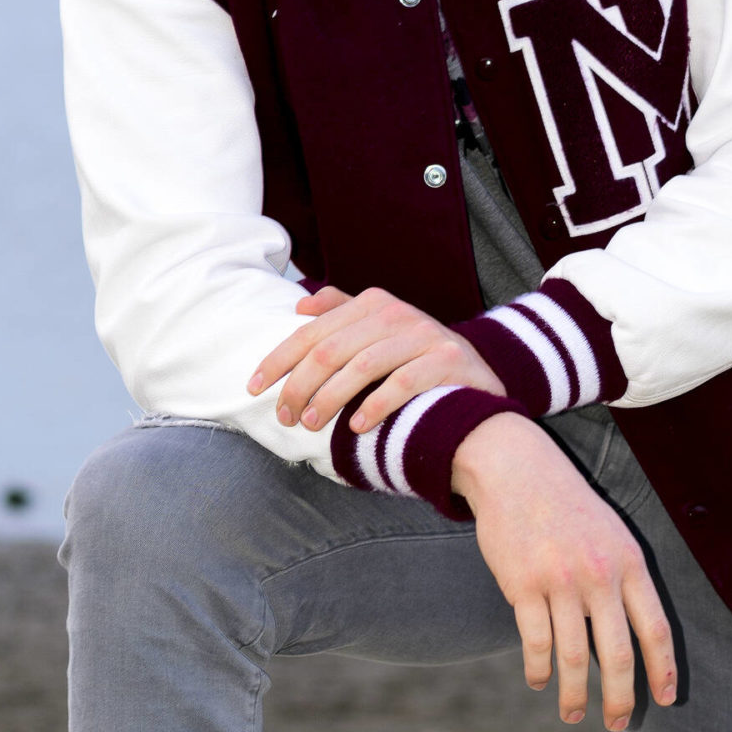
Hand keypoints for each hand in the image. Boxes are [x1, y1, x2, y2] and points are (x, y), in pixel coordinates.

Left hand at [248, 286, 504, 432]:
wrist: (479, 384)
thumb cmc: (417, 362)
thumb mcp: (381, 330)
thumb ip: (343, 313)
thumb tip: (300, 305)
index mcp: (373, 304)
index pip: (312, 331)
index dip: (278, 360)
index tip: (253, 387)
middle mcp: (397, 314)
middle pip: (331, 351)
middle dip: (300, 387)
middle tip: (286, 418)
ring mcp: (424, 336)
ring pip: (362, 367)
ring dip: (330, 399)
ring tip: (311, 425)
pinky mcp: (447, 361)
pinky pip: (402, 383)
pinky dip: (374, 406)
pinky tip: (355, 427)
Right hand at [450, 412, 676, 731]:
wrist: (516, 470)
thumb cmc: (567, 507)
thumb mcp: (611, 534)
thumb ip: (624, 580)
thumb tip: (632, 638)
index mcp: (630, 563)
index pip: (657, 628)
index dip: (663, 670)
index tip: (666, 700)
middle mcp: (600, 575)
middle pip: (619, 653)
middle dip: (621, 696)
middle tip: (618, 723)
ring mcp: (561, 581)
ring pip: (575, 656)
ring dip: (576, 694)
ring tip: (574, 713)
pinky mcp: (523, 586)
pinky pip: (535, 642)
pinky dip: (539, 670)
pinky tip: (540, 681)